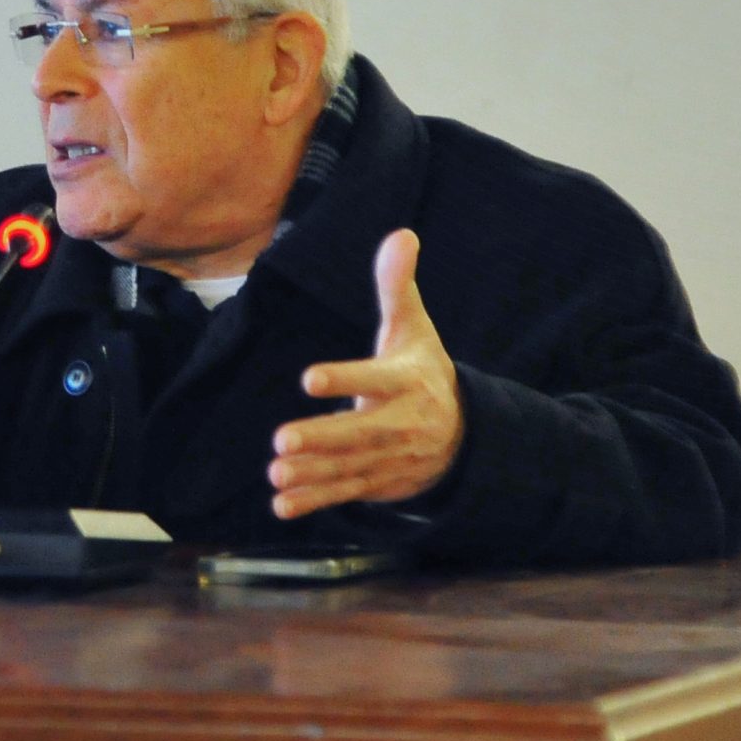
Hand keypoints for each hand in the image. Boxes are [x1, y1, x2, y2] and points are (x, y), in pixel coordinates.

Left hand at [269, 228, 463, 518]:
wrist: (464, 433)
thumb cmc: (423, 370)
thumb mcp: (415, 328)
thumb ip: (398, 286)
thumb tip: (401, 234)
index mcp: (407, 381)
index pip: (376, 379)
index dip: (345, 379)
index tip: (309, 378)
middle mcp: (401, 423)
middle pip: (361, 433)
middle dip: (322, 439)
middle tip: (281, 440)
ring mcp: (391, 457)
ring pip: (350, 468)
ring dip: (312, 474)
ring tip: (276, 474)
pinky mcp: (380, 483)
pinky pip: (347, 494)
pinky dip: (315, 503)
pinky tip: (282, 506)